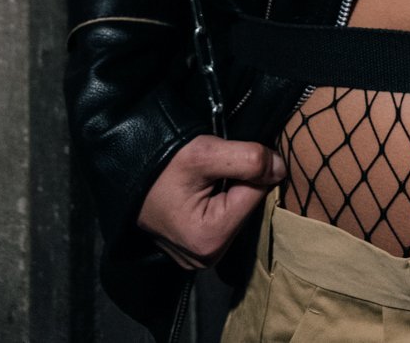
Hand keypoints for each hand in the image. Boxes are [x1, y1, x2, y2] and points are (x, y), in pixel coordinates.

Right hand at [137, 134, 286, 268]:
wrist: (127, 171)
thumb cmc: (162, 163)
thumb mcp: (205, 152)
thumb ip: (249, 159)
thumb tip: (281, 168)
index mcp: (210, 239)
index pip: (256, 194)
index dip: (251, 168)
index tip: (230, 154)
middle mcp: (206, 258)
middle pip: (248, 208)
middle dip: (243, 182)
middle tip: (216, 166)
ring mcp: (200, 258)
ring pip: (238, 214)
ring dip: (233, 191)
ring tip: (208, 178)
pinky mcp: (196, 250)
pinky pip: (224, 223)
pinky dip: (223, 203)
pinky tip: (207, 190)